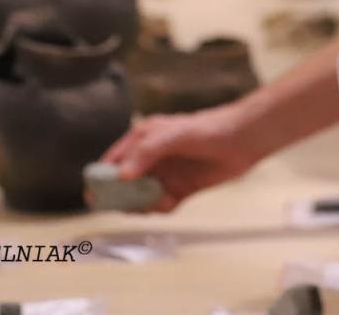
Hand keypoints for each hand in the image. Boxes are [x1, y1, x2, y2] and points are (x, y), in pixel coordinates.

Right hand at [99, 101, 262, 212]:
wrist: (243, 139)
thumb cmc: (207, 129)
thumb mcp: (172, 134)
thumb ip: (146, 152)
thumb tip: (121, 176)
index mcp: (142, 140)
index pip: (111, 162)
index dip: (101, 179)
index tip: (95, 197)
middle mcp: (150, 159)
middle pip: (123, 185)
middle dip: (122, 198)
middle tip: (129, 206)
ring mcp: (166, 175)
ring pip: (141, 198)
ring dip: (144, 205)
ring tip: (159, 200)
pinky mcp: (181, 189)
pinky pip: (162, 206)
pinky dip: (161, 209)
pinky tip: (170, 202)